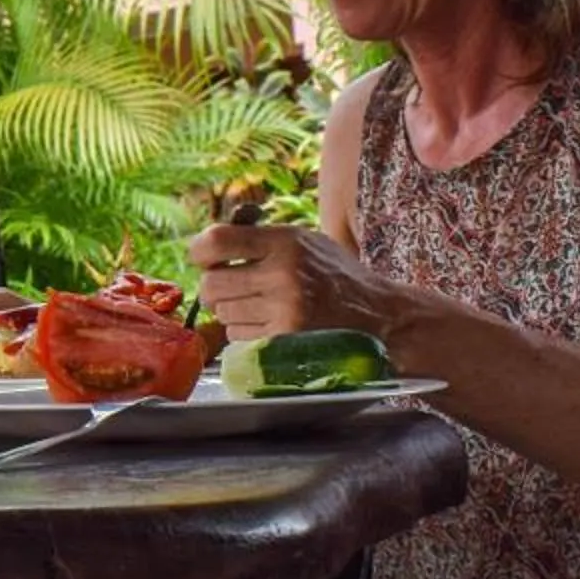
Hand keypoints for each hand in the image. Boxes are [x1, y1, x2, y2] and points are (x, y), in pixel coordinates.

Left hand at [188, 221, 395, 341]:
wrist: (379, 315)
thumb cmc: (334, 274)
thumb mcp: (305, 240)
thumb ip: (259, 238)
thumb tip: (206, 245)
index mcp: (286, 242)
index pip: (216, 241)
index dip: (200, 251)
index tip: (206, 257)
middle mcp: (283, 274)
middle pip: (211, 284)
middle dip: (214, 287)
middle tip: (230, 287)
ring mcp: (285, 310)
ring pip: (222, 313)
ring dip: (231, 311)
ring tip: (258, 305)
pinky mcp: (286, 340)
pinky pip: (238, 336)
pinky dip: (245, 331)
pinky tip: (268, 323)